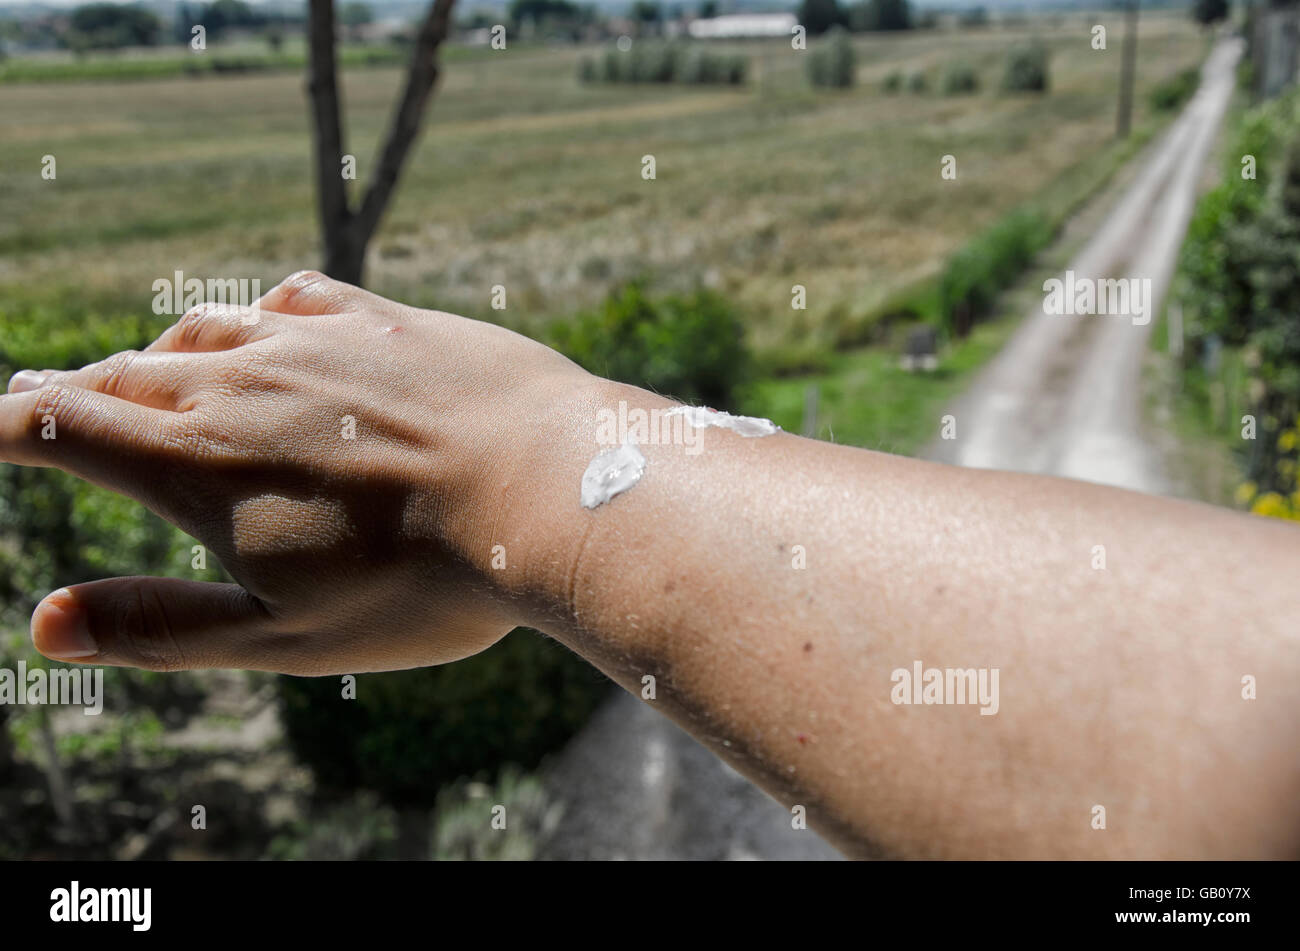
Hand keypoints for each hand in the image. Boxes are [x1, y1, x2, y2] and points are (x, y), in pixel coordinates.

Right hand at [3, 271, 594, 674]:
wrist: (547, 492)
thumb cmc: (421, 583)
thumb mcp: (283, 635)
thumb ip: (161, 626)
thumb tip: (47, 625)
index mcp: (196, 462)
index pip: (58, 425)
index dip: (8, 429)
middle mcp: (239, 383)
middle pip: (121, 375)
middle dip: (72, 396)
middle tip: (44, 406)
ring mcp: (314, 342)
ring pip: (202, 331)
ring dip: (161, 357)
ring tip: (149, 376)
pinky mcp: (384, 321)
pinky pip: (295, 299)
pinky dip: (259, 316)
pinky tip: (268, 325)